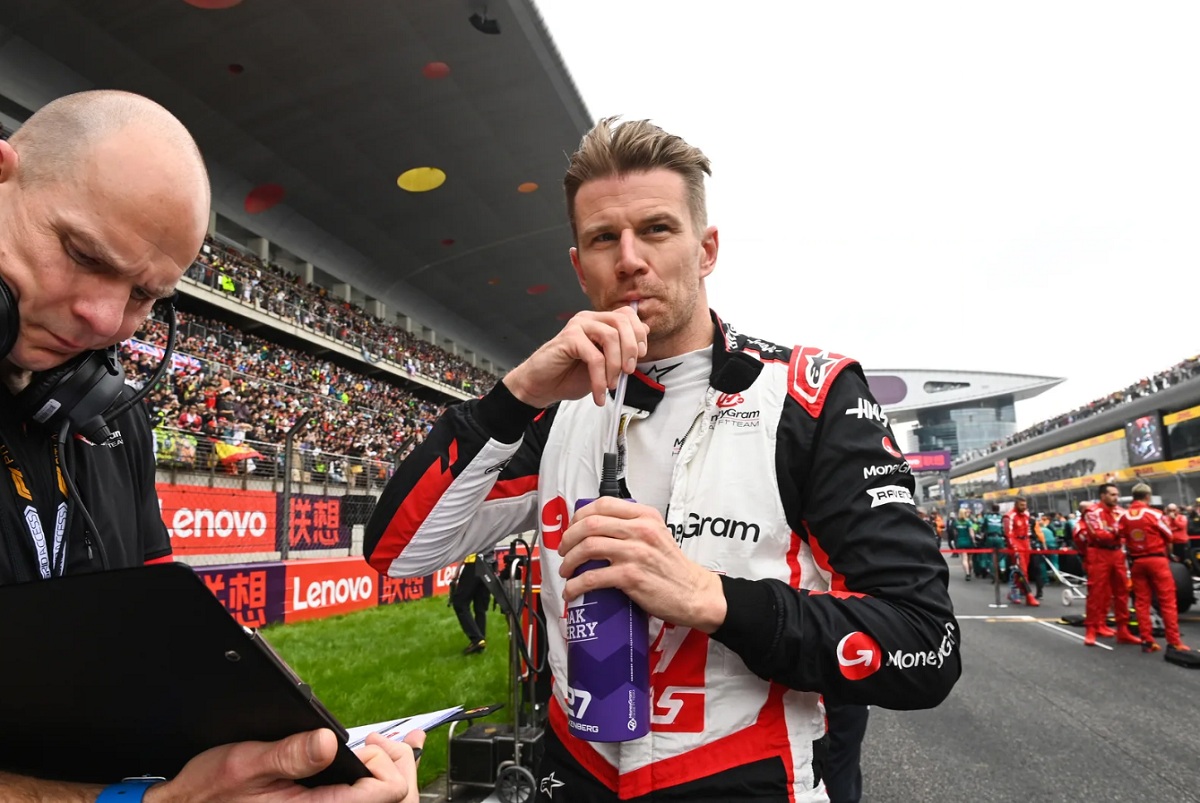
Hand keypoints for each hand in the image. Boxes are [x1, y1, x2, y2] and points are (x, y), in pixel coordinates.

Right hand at [145, 728, 423, 802]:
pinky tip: (357, 759)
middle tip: (379, 742)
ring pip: (373, 798)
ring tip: (371, 748)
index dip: (385, 764)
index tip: (367, 744)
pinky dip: (363, 778)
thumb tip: (329, 741)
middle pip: (388, 796)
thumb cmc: (211, 791)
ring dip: (380, 772)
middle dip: (392, 764)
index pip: (385, 793)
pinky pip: (352, 797)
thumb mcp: (246, 763)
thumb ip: (290, 754)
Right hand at [503, 307, 647, 407]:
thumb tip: (644, 334)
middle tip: (627, 372)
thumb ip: (621, 349)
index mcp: (599, 321)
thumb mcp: (604, 364)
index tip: (640, 357)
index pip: (627, 315)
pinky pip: (594, 357)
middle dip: (631, 349)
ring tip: (611, 386)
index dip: (638, 334)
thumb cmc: (570, 376)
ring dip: (615, 366)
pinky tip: (599, 393)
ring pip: (610, 337)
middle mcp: (589, 319)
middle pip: (622, 322)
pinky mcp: (568, 339)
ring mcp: (578, 326)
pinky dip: (600, 379)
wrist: (542, 387)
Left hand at [557, 497, 726, 632]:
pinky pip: (593, 578)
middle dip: (568, 538)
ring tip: (566, 570)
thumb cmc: (672, 568)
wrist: (694, 593)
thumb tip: (599, 528)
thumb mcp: (657, 534)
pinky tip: (572, 590)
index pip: (603, 504)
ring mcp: (636, 553)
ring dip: (569, 560)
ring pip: (588, 547)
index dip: (579, 516)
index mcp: (646, 517)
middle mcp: (641, 531)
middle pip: (590, 524)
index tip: (572, 528)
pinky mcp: (631, 577)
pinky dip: (576, 585)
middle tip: (564, 550)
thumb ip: (633, 526)